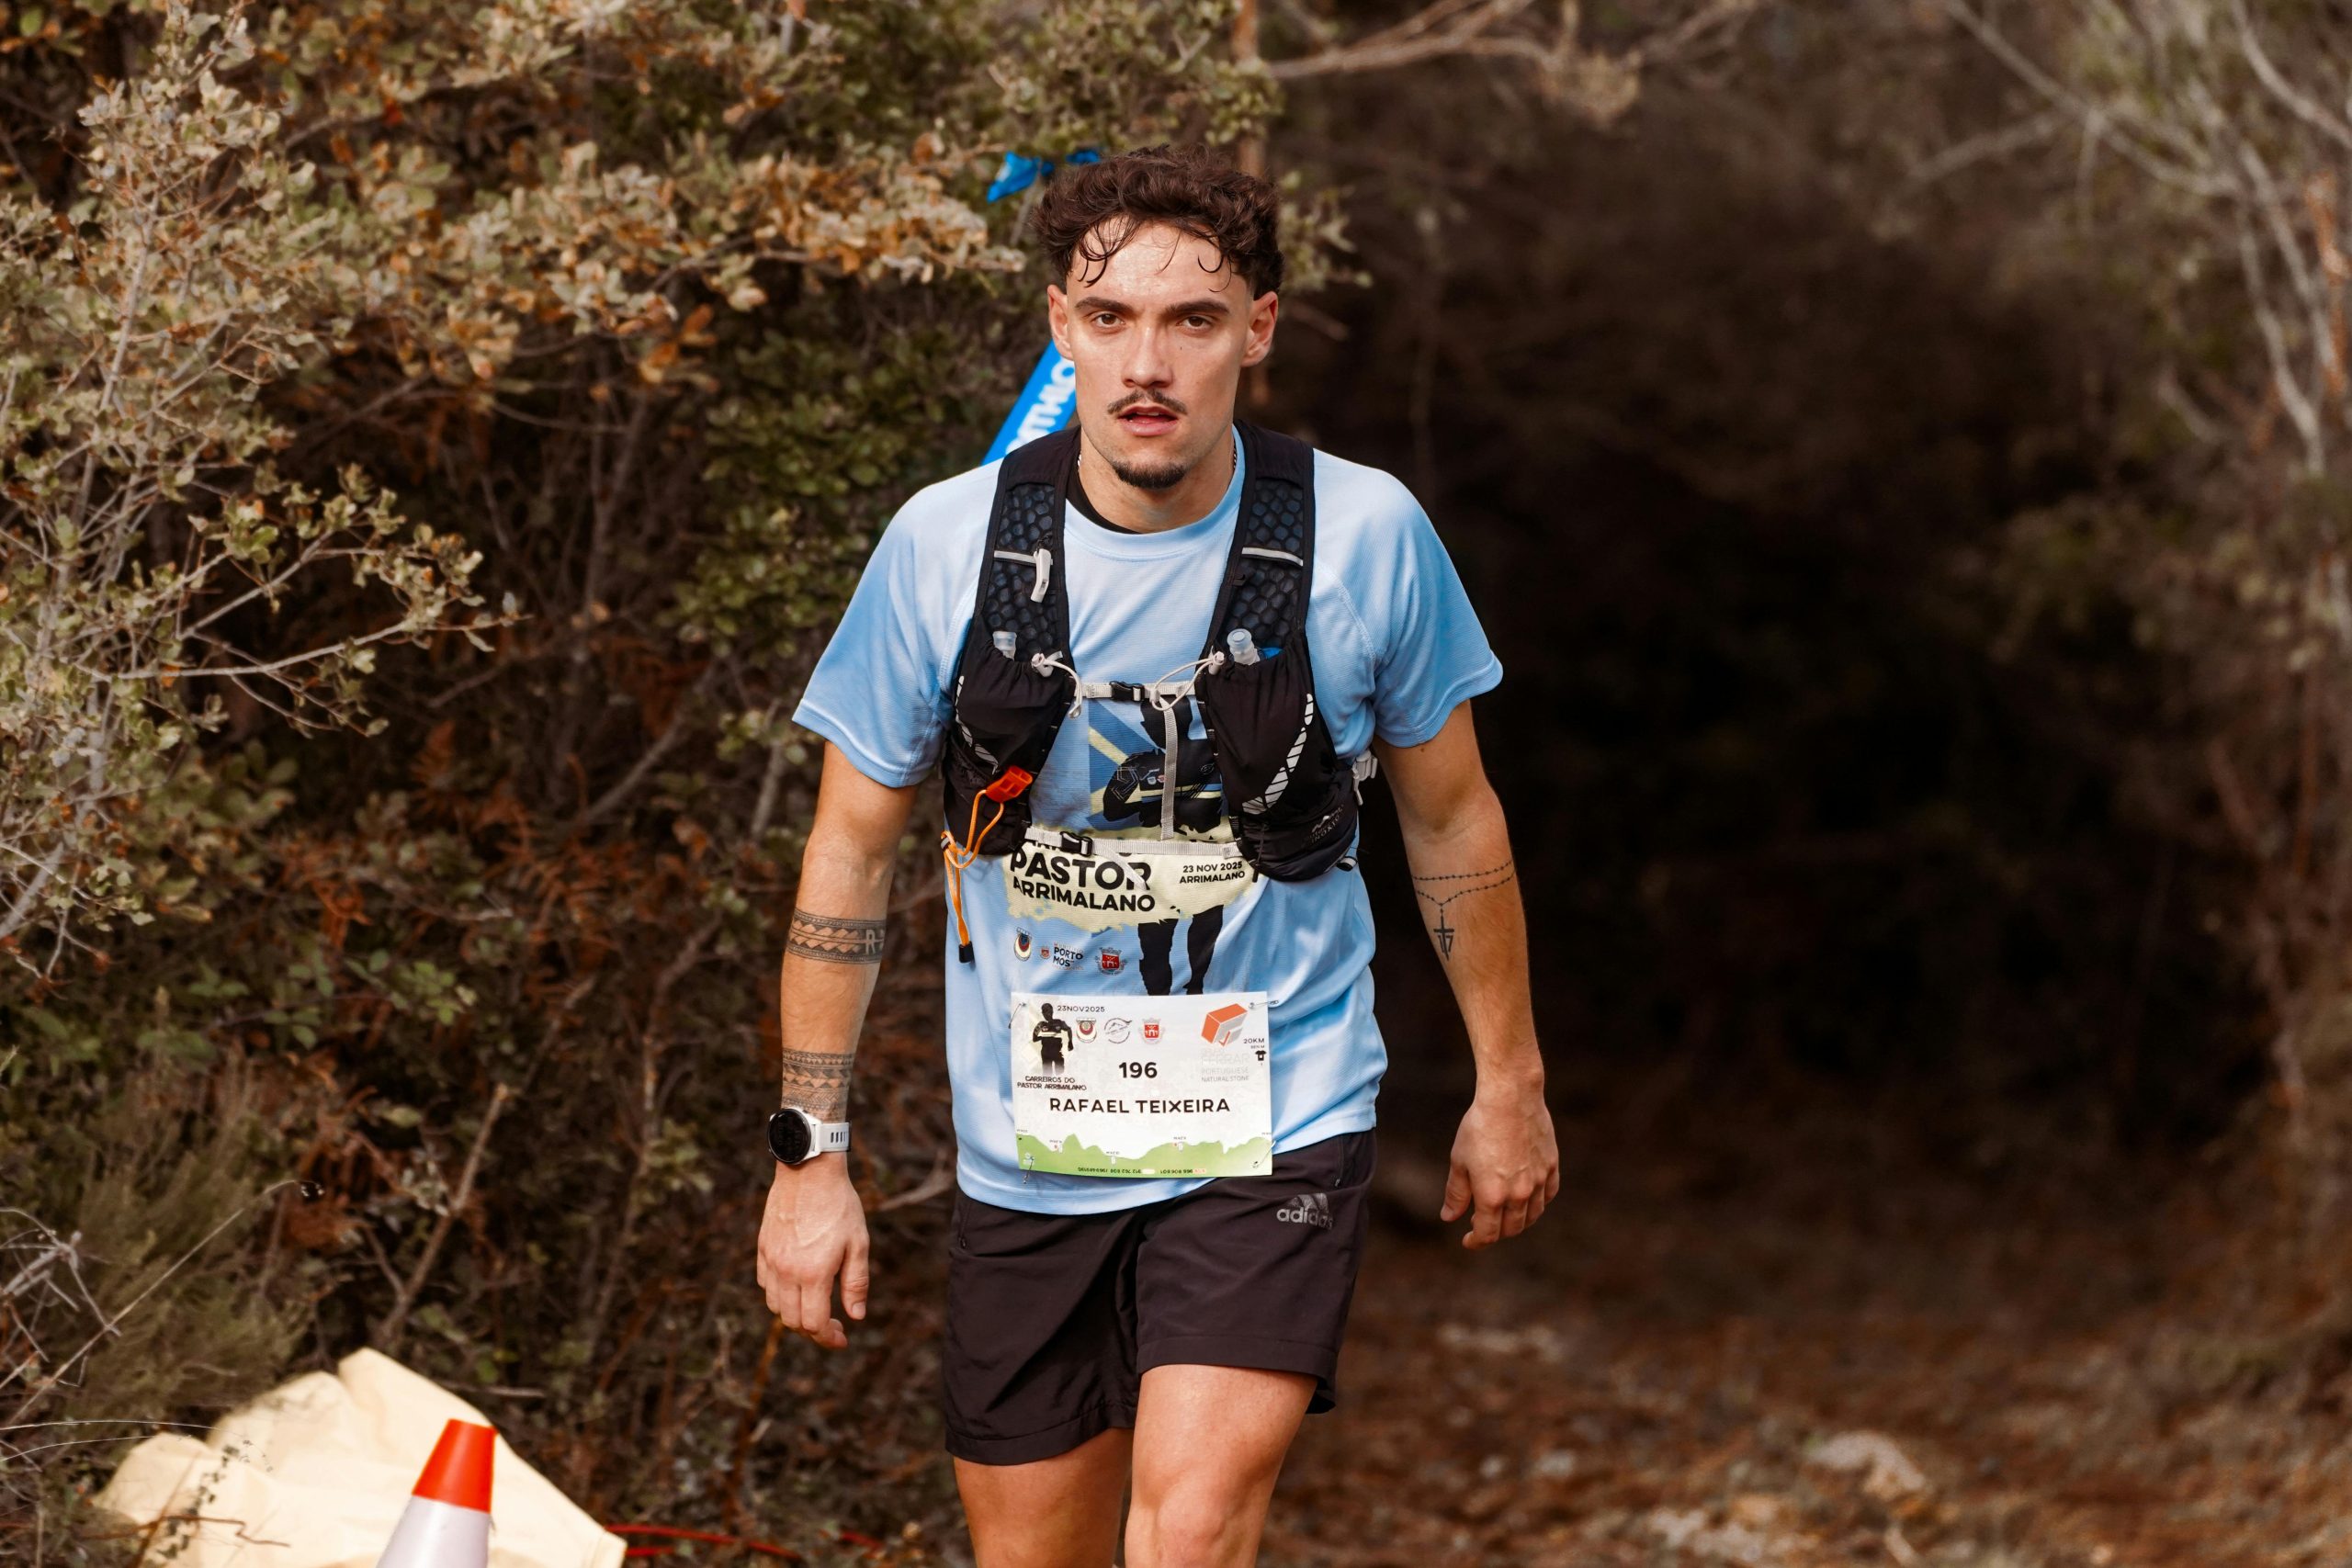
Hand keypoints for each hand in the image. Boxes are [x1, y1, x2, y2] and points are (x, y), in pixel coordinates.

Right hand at [755, 1155, 868, 1347]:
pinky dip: (778, 1295)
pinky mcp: (763, 1248)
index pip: (814, 1323)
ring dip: (794, 1314)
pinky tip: (796, 1287)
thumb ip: (856, 1283)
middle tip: (833, 1326)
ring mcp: (771, 1260)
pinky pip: (764, 1284)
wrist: (809, 1170)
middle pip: (792, 1320)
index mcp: (813, 1274)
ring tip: (815, 1307)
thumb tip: (856, 1317)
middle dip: (813, 1330)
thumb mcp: (858, 1244)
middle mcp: (787, 1271)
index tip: (842, 1339)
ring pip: (775, 1306)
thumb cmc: (839, 1205)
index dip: (828, 1338)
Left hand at [1438, 1078, 1558, 1249]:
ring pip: (1532, 1215)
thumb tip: (1449, 1217)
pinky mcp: (1551, 1167)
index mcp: (1492, 1196)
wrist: (1510, 1098)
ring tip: (1505, 1215)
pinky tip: (1528, 1198)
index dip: (1476, 1242)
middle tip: (1483, 1224)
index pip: (1487, 1234)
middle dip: (1496, 1232)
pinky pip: (1548, 1195)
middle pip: (1511, 1229)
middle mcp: (1518, 1194)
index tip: (1468, 1240)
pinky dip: (1538, 1202)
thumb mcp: (1459, 1161)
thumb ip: (1456, 1194)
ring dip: (1518, 1221)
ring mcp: (1538, 1181)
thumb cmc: (1479, 1127)